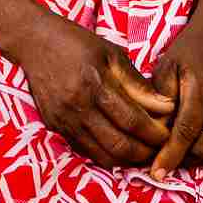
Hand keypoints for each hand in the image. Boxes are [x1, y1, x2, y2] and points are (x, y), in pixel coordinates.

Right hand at [9, 15, 173, 167]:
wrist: (34, 41)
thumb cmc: (77, 43)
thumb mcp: (112, 54)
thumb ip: (138, 84)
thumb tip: (166, 107)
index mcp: (95, 85)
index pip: (132, 121)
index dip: (154, 133)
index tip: (168, 135)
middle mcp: (78, 107)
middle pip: (118, 145)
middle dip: (144, 153)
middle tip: (160, 150)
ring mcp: (64, 120)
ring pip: (101, 155)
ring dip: (127, 160)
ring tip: (144, 154)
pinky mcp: (55, 127)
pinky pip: (85, 150)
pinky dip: (106, 155)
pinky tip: (120, 149)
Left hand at [146, 18, 202, 178]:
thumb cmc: (188, 51)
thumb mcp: (165, 66)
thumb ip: (158, 98)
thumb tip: (153, 132)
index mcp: (201, 86)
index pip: (186, 130)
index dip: (171, 155)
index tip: (157, 173)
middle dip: (183, 159)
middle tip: (165, 160)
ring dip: (199, 158)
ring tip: (181, 154)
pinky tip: (198, 146)